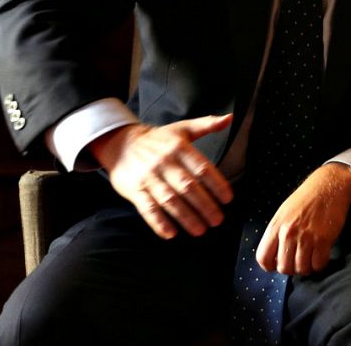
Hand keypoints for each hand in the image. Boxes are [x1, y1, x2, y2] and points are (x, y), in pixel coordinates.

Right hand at [90, 114, 234, 238]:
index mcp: (180, 148)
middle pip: (188, 187)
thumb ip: (207, 124)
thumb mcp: (182, 128)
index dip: (216, 184)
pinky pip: (148, 208)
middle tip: (217, 220)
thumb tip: (230, 118)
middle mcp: (165, 163)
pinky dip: (158, 223)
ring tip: (200, 230)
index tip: (228, 199)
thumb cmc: (158, 139)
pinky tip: (171, 233)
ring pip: (170, 200)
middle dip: (204, 206)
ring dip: (186, 217)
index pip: (202, 168)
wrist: (121, 143)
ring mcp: (149, 177)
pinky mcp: (135, 190)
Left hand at [256, 163, 350, 274]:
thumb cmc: (306, 198)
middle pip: (284, 268)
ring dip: (307, 268)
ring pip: (302, 269)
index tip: (278, 264)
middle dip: (291, 269)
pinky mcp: (323, 240)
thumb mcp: (283, 212)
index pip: (263, 258)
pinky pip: (318, 264)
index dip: (270, 266)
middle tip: (298, 261)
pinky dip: (320, 265)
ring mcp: (306, 237)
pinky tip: (321, 256)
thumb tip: (276, 254)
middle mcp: (288, 233)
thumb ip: (278, 232)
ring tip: (310, 259)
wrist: (328, 185)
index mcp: (276, 226)